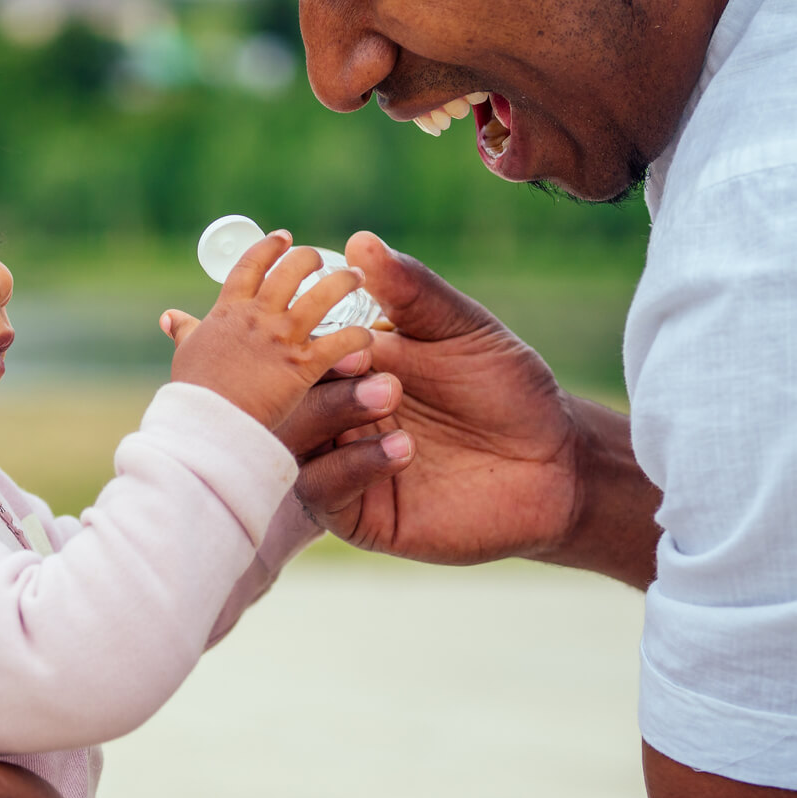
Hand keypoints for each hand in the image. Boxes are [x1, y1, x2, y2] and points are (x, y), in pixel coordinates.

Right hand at [160, 231, 372, 431]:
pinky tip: (366, 334)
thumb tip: (170, 317)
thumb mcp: (186, 353)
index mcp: (230, 311)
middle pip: (291, 272)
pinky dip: (356, 336)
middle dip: (309, 259)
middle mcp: (259, 317)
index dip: (269, 247)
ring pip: (322, 297)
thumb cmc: (195, 391)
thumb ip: (185, 331)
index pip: (250, 265)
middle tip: (320, 258)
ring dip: (342, 283)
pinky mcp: (302, 366)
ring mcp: (282, 339)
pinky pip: (339, 343)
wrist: (208, 422)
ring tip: (355, 277)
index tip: (283, 237)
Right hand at [294, 231, 584, 565]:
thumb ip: (412, 292)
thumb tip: (360, 242)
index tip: (328, 318)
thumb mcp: (461, 330)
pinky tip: (402, 448)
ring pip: (292, 443)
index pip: (294, 349)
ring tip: (388, 396)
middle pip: (282, 396)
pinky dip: (352, 467)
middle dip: (311, 375)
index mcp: (346, 369)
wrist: (555, 464)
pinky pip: (323, 493)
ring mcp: (340, 466)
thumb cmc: (507, 390)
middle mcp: (332, 417)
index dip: (301, 333)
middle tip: (361, 360)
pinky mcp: (358, 516)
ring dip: (333, 415)